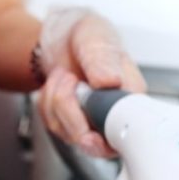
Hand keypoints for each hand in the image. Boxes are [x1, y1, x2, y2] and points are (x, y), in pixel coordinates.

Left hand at [37, 8, 145, 156]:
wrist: (64, 38)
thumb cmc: (88, 37)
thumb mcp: (96, 37)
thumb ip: (103, 59)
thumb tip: (111, 81)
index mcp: (131, 96)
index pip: (126, 132)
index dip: (106, 138)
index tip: (89, 134)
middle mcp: (115, 116)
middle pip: (96, 143)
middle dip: (72, 113)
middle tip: (71, 79)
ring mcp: (94, 124)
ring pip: (70, 135)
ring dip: (56, 102)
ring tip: (66, 77)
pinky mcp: (73, 126)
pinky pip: (54, 127)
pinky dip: (47, 104)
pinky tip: (58, 87)